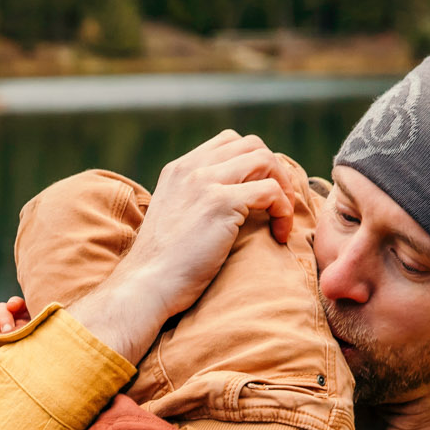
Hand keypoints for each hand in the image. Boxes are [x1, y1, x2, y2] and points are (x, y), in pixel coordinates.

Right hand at [71, 131, 298, 363]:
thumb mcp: (174, 219)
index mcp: (179, 169)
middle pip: (252, 145)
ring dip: (284, 187)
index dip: (255, 163)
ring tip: (282, 218)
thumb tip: (228, 205)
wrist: (145, 286)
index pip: (229, 142)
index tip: (261, 194)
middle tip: (279, 204)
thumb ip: (194, 201)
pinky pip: (270, 190)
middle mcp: (191, 168)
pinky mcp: (220, 204)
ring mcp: (205, 183)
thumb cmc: (162, 267)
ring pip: (265, 160)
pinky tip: (280, 234)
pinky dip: (283, 209)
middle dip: (275, 171)